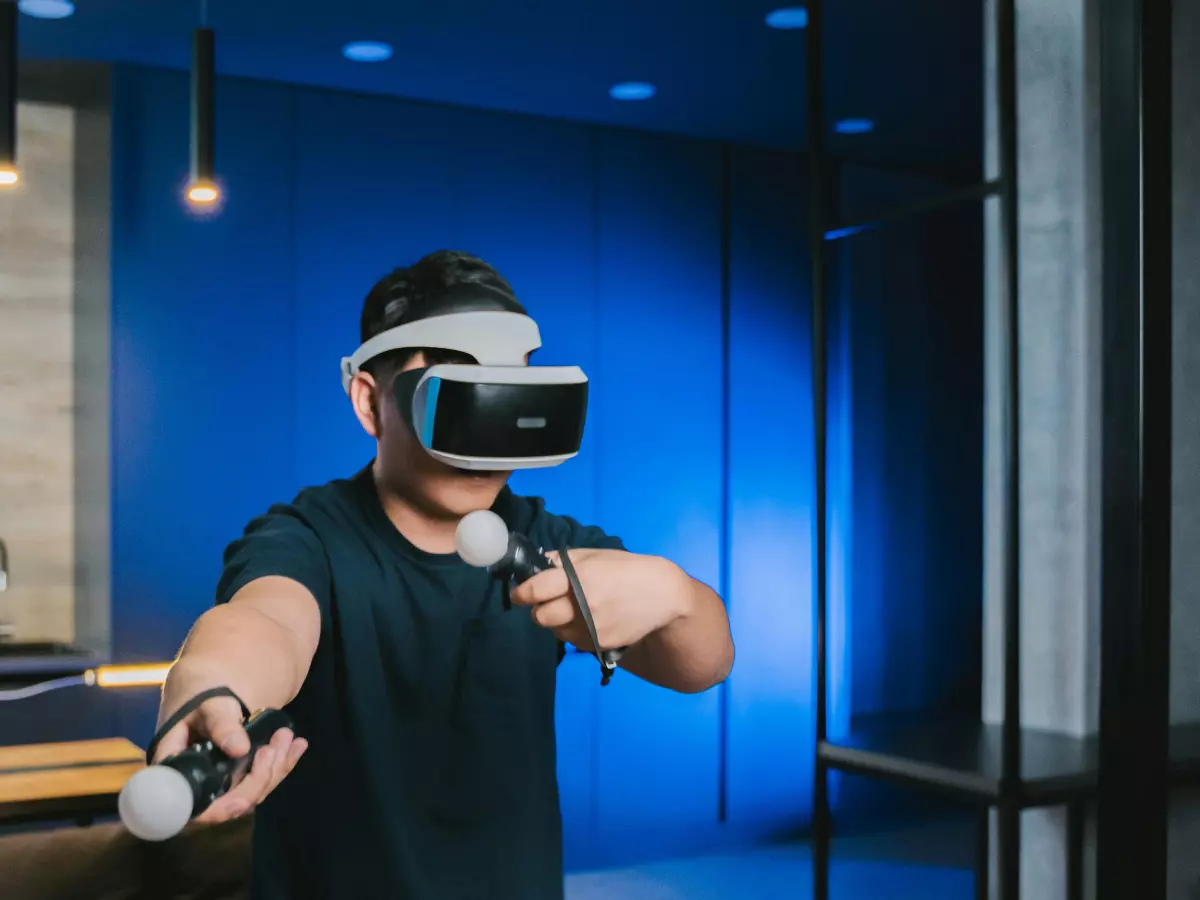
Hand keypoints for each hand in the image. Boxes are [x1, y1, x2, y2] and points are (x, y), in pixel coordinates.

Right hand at [152, 670, 306, 823]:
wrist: (207, 684)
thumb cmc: (200, 692)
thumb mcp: (209, 704)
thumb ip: (221, 723)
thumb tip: (239, 749)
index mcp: (176, 770)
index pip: (195, 806)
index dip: (220, 810)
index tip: (244, 799)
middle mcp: (196, 783)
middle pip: (230, 801)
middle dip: (260, 778)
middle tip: (276, 744)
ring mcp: (218, 780)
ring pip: (251, 791)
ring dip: (275, 767)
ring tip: (287, 738)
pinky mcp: (237, 773)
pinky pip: (261, 777)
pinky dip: (282, 762)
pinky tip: (298, 746)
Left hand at [508, 549, 688, 651]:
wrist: (662, 595)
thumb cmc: (627, 569)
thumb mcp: (596, 555)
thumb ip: (565, 560)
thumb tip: (540, 564)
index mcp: (578, 576)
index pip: (535, 590)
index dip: (522, 593)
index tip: (520, 594)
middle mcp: (581, 603)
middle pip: (540, 617)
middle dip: (538, 610)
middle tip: (547, 603)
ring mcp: (591, 627)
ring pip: (555, 631)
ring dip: (557, 622)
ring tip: (573, 610)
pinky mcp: (599, 643)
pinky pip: (573, 640)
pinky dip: (574, 631)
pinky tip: (589, 620)